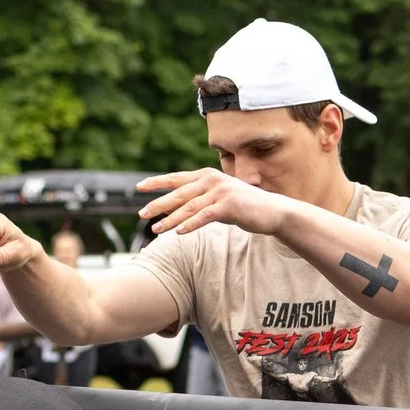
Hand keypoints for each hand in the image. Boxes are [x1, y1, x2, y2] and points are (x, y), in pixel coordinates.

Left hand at [136, 168, 292, 238]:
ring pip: (189, 207)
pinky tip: (179, 233)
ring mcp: (220, 192)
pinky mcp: (228, 206)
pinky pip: (204, 216)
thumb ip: (199, 199)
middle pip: (178, 193)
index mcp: (206, 176)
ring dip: (170, 219)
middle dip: (158, 204)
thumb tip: (176, 209)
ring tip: (156, 229)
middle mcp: (211, 180)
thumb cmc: (243, 206)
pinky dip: (190, 225)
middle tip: (141, 213)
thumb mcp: (218, 199)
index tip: (138, 187)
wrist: (271, 211)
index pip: (176, 178)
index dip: (156, 182)